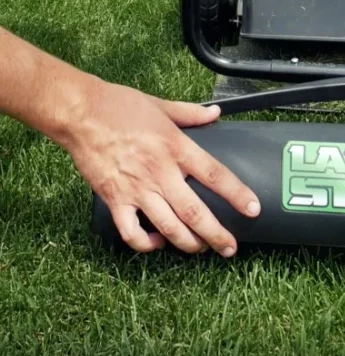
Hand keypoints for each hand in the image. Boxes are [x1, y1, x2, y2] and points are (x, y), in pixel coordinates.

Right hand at [61, 78, 259, 254]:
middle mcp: (160, 172)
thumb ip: (191, 113)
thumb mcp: (161, 105)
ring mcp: (136, 189)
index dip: (236, 194)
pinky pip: (132, 232)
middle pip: (195, 212)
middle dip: (216, 234)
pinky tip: (158, 243)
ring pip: (169, 227)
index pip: (214, 174)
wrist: (81, 113)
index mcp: (176, 147)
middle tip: (231, 248)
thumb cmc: (120, 106)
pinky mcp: (114, 200)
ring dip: (188, 244)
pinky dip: (147, 244)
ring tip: (202, 250)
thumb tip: (215, 113)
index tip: (252, 209)